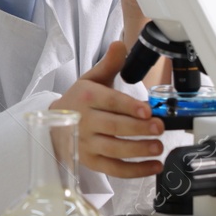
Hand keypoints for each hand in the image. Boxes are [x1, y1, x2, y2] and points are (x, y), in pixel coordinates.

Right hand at [50, 41, 164, 178]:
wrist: (55, 123)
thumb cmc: (80, 100)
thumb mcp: (91, 79)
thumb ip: (109, 63)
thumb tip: (120, 44)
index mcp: (87, 97)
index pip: (109, 101)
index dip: (128, 107)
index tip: (147, 110)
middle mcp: (84, 121)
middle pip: (114, 126)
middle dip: (139, 128)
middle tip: (159, 128)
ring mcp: (86, 144)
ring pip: (114, 149)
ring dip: (138, 150)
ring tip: (158, 147)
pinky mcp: (91, 162)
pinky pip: (114, 169)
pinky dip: (135, 171)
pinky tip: (153, 166)